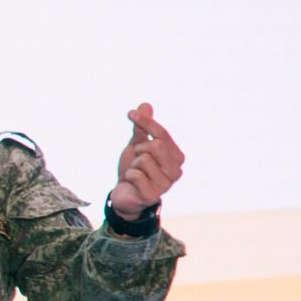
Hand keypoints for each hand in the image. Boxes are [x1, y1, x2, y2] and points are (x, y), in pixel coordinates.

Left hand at [110, 103, 183, 219]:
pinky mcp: (152, 196)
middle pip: (155, 145)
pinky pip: (135, 175)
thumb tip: (145, 105)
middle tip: (135, 160)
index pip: (162, 134)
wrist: (123, 195)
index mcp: (176, 157)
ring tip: (134, 174)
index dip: (145, 122)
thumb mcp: (137, 145)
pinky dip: (128, 176)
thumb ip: (142, 127)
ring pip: (143, 160)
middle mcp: (176, 171)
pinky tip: (131, 184)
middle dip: (138, 149)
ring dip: (132, 165)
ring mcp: (166, 185)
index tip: (130, 113)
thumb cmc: (134, 169)